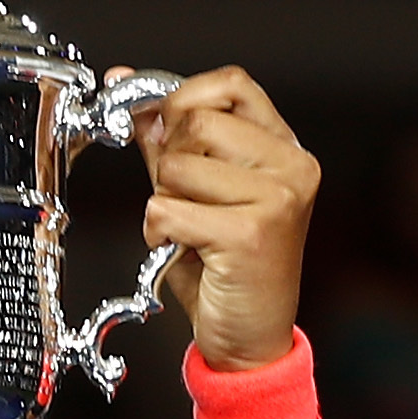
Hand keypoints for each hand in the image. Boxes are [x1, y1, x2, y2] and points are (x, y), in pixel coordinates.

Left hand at [132, 67, 318, 373]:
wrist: (250, 334)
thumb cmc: (224, 266)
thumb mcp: (196, 192)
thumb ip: (168, 140)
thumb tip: (127, 85)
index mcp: (284, 148)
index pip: (230, 84)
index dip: (181, 101)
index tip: (160, 131)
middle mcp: (290, 166)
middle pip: (196, 123)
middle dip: (166, 162)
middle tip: (180, 199)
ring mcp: (276, 197)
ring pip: (177, 165)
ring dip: (161, 200)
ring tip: (185, 229)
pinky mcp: (250, 232)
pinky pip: (168, 209)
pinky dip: (157, 232)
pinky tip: (179, 249)